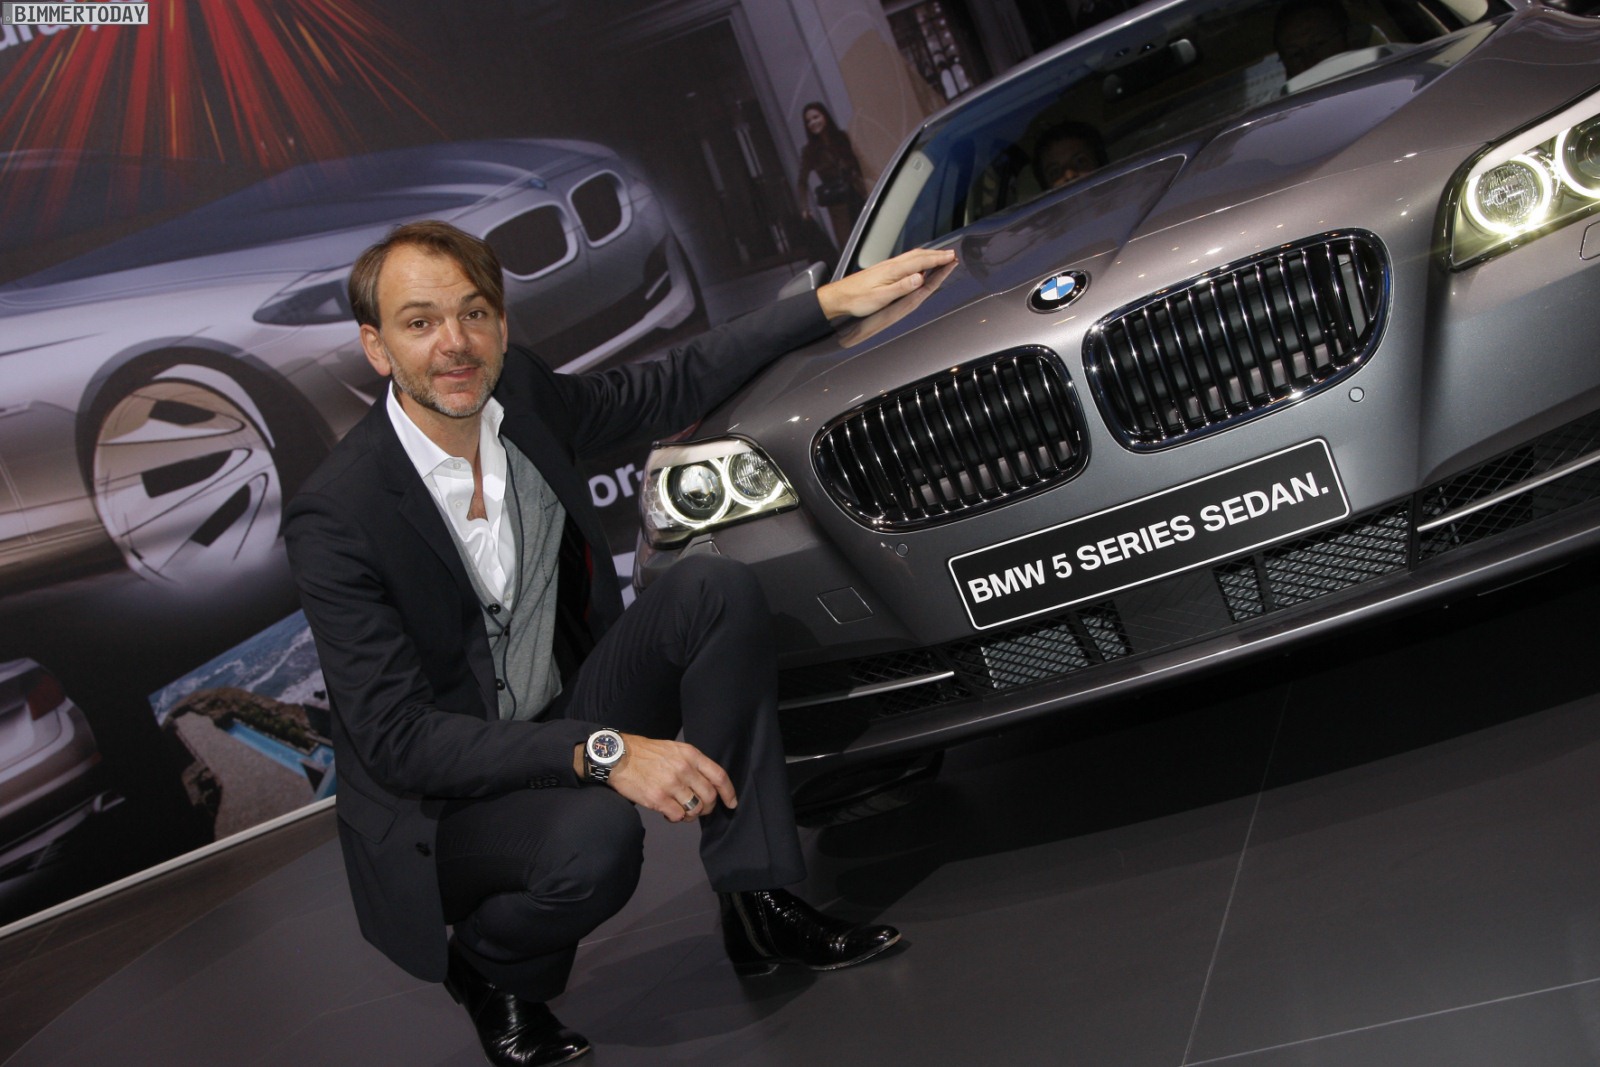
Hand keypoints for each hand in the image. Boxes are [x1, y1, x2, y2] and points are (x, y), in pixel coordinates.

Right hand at [607, 734, 736, 822]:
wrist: (617, 756)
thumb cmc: (645, 753)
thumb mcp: (673, 749)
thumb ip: (691, 764)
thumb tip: (706, 784)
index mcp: (690, 755)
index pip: (719, 776)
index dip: (729, 792)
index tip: (731, 803)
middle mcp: (683, 769)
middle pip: (710, 796)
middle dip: (708, 808)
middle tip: (699, 810)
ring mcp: (671, 784)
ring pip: (695, 809)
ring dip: (691, 814)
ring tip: (681, 810)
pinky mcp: (658, 798)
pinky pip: (678, 815)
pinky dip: (676, 818)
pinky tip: (668, 813)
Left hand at [816, 246, 956, 320]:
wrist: (838, 296)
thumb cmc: (857, 300)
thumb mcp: (881, 297)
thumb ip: (902, 287)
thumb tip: (920, 278)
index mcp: (894, 271)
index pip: (922, 261)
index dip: (938, 259)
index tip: (952, 257)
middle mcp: (891, 265)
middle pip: (919, 255)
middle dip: (936, 254)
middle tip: (951, 255)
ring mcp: (887, 265)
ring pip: (912, 256)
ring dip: (928, 255)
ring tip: (939, 256)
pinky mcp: (882, 269)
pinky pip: (905, 260)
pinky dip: (917, 259)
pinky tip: (917, 264)